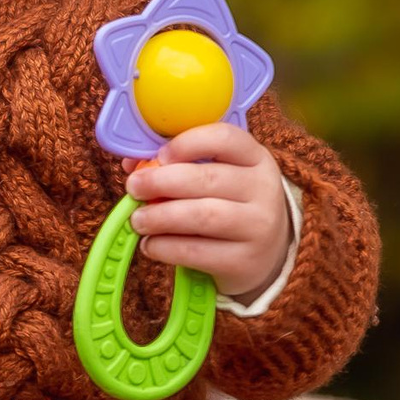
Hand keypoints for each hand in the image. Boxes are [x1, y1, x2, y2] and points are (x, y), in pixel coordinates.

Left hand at [122, 123, 291, 297]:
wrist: (267, 253)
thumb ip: (179, 165)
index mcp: (256, 158)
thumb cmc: (230, 205)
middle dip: (161, 182)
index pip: (225, 138)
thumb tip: (132, 166)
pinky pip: (196, 252)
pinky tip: (150, 245)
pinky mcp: (244, 261)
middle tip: (134, 188)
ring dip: (160, 216)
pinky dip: (164, 247)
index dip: (188, 143)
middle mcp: (264, 190)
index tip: (160, 156)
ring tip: (138, 220)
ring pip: (202, 216)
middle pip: (207, 179)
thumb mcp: (218, 177)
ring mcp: (258, 227)